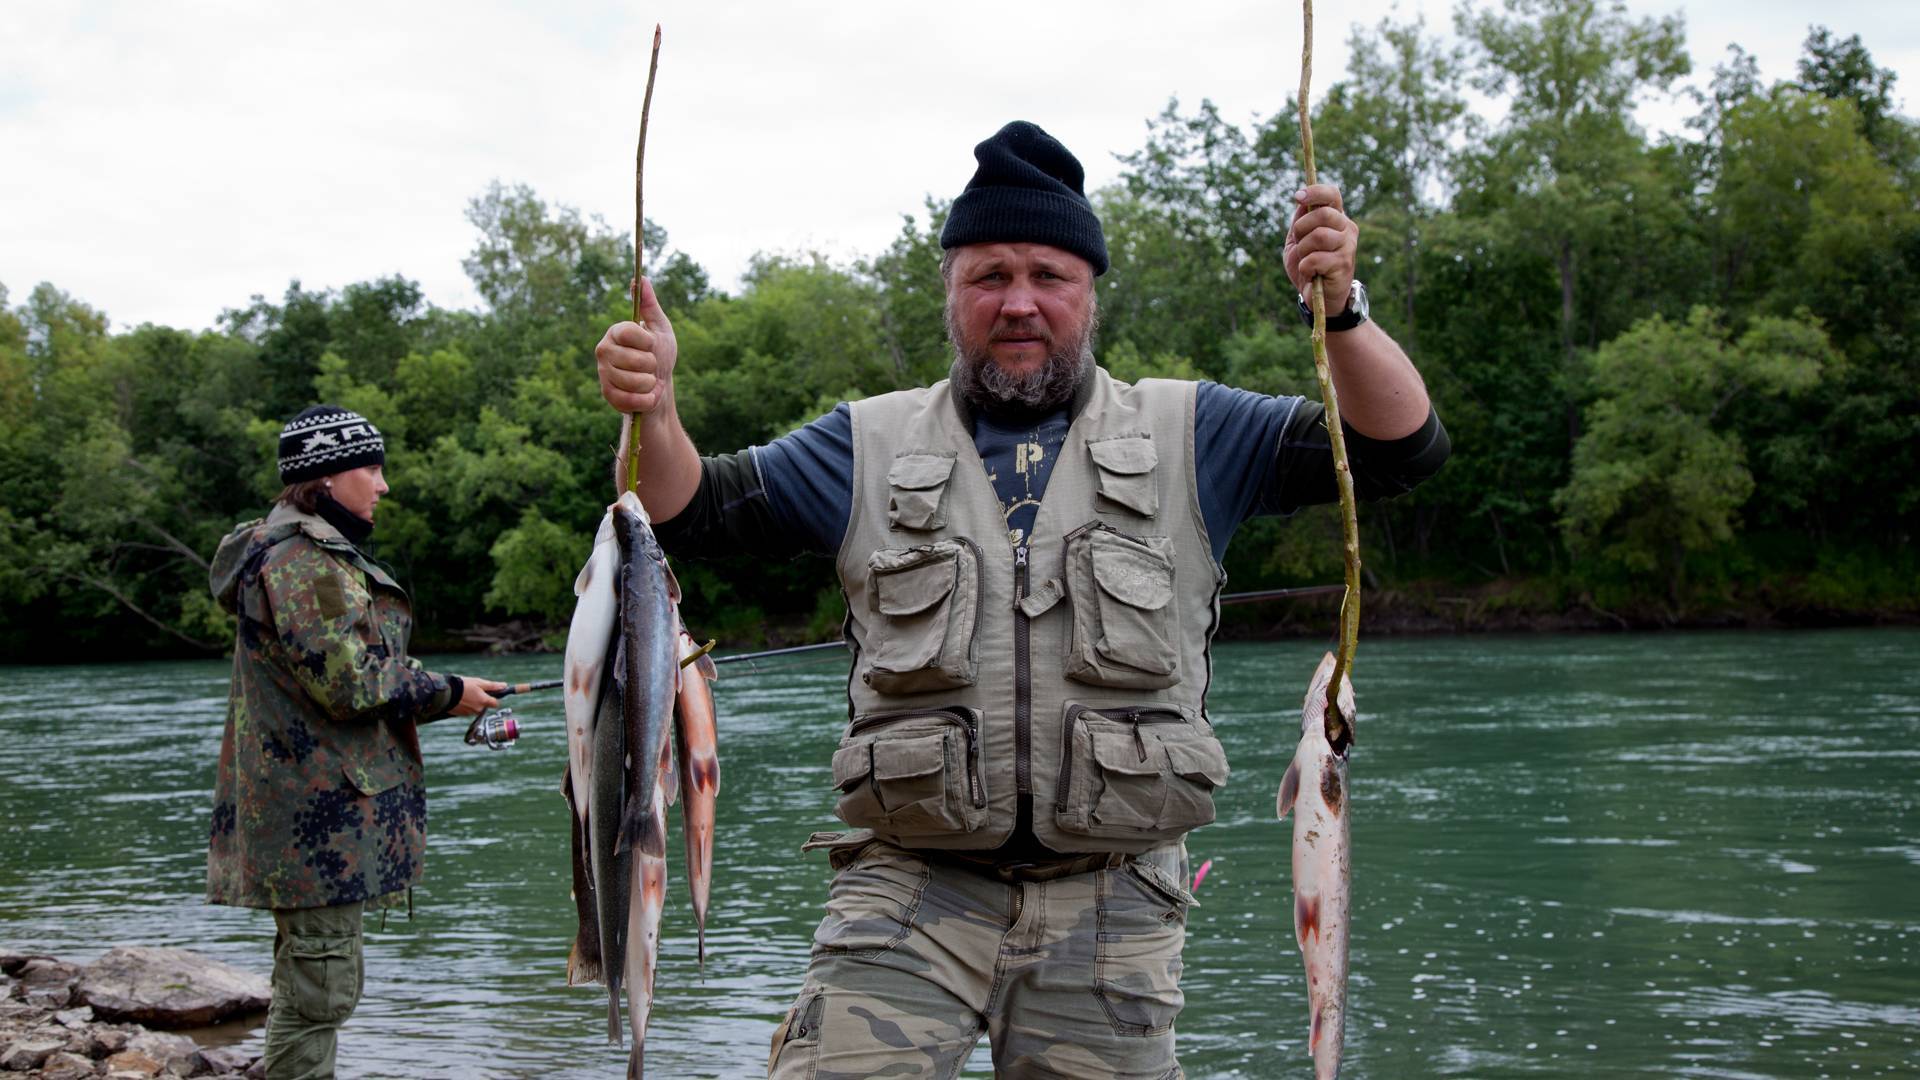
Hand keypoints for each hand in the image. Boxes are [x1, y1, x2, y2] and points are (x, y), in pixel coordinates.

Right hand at [449, 677, 505, 717]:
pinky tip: (460, 699)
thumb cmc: (463, 686)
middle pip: (485, 706)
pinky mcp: (461, 715)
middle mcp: (478, 709)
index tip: (491, 694)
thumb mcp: (479, 683)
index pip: (496, 703)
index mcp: (484, 701)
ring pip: (476, 708)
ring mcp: (469, 713)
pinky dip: (466, 706)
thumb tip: (504, 686)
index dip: (494, 698)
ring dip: (473, 703)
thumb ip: (493, 686)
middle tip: (474, 691)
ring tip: (465, 694)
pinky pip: (467, 710)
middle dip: (482, 700)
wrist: (445, 693)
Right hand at [596, 276, 676, 413]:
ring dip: (651, 383)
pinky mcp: (608, 395)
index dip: (646, 342)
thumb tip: (641, 278)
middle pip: (636, 360)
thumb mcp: (659, 327)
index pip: (628, 332)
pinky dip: (647, 399)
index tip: (652, 344)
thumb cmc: (660, 353)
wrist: (659, 386)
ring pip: (636, 382)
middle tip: (650, 365)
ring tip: (648, 380)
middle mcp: (604, 350)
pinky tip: (646, 395)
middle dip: (652, 365)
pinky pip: (632, 400)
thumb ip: (650, 304)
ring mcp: (604, 373)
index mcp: (616, 331)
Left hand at [1283, 184, 1357, 315]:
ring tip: (1306, 260)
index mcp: (1336, 218)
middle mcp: (1346, 228)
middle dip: (1302, 227)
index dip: (1315, 192)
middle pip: (1323, 214)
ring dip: (1303, 250)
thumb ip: (1300, 220)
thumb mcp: (1299, 240)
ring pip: (1319, 236)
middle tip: (1299, 242)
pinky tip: (1311, 273)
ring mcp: (1348, 246)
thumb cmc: (1309, 266)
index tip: (1297, 196)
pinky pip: (1315, 259)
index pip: (1332, 194)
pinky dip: (1305, 267)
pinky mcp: (1343, 264)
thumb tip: (1302, 201)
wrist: (1319, 297)